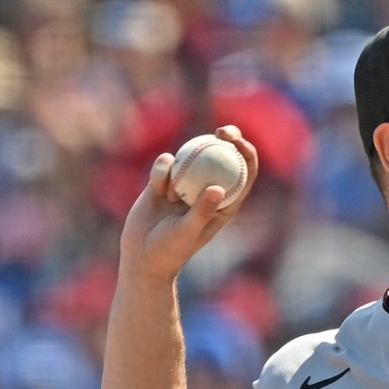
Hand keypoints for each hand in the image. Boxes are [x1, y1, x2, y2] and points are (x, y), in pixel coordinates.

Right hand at [119, 125, 259, 281]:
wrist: (142, 256)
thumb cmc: (171, 249)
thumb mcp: (188, 231)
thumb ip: (202, 211)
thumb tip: (218, 189)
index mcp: (226, 202)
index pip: (245, 172)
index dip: (247, 152)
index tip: (238, 141)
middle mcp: (208, 190)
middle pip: (225, 155)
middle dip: (229, 137)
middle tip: (221, 132)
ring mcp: (186, 184)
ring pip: (191, 156)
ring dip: (183, 165)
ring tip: (171, 191)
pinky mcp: (163, 182)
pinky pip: (165, 165)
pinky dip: (162, 171)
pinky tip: (157, 188)